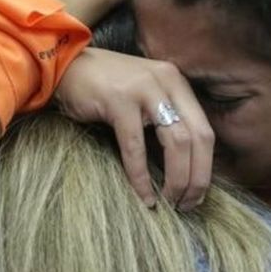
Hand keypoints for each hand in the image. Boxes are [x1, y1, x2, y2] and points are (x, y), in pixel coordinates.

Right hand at [56, 48, 213, 209]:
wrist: (65, 67)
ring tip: (170, 202)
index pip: (206, 130)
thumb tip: (185, 167)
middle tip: (187, 204)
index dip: (206, 167)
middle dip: (197, 178)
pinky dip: (141, 176)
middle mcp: (167, 81)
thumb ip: (165, 119)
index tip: (197, 193)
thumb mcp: (145, 96)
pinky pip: (136, 147)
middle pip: (198, 137)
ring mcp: (144, 88)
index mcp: (176, 82)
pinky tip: (144, 195)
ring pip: (176, 142)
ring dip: (177, 179)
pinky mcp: (119, 100)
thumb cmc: (104, 89)